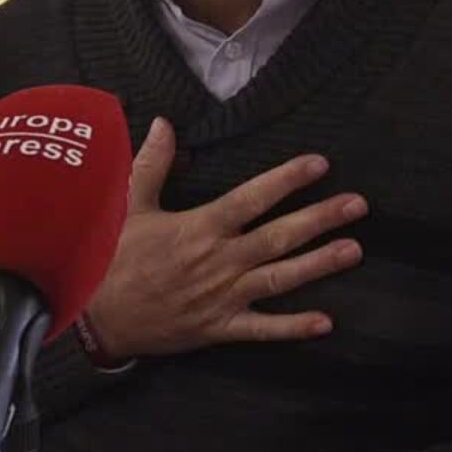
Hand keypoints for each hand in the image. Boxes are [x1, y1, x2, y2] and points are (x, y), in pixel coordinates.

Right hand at [81, 117, 367, 360]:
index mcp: (200, 227)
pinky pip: (262, 329)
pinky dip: (293, 328)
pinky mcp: (219, 328)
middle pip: (278, 236)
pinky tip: (325, 322)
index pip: (252, 198)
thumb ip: (152, 164)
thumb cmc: (111, 257)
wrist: (93, 316)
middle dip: (320, 218)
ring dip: (319, 264)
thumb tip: (164, 122)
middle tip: (358, 205)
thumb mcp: (130, 205)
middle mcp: (219, 261)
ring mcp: (222, 297)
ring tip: (354, 250)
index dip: (287, 180)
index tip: (319, 164)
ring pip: (280, 278)